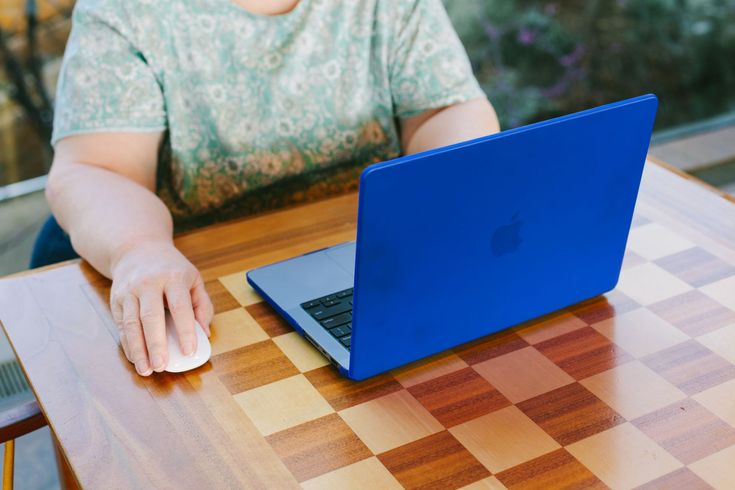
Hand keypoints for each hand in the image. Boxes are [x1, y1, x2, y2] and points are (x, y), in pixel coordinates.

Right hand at [109, 241, 213, 375]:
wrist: (137, 248)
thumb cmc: (172, 268)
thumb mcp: (193, 278)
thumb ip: (202, 305)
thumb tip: (205, 334)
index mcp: (173, 277)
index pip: (180, 307)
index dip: (185, 331)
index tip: (189, 351)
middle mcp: (148, 283)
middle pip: (151, 317)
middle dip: (156, 344)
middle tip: (162, 366)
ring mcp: (129, 291)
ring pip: (132, 324)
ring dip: (138, 350)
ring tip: (146, 370)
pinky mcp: (116, 299)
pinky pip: (122, 326)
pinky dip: (128, 345)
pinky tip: (136, 359)